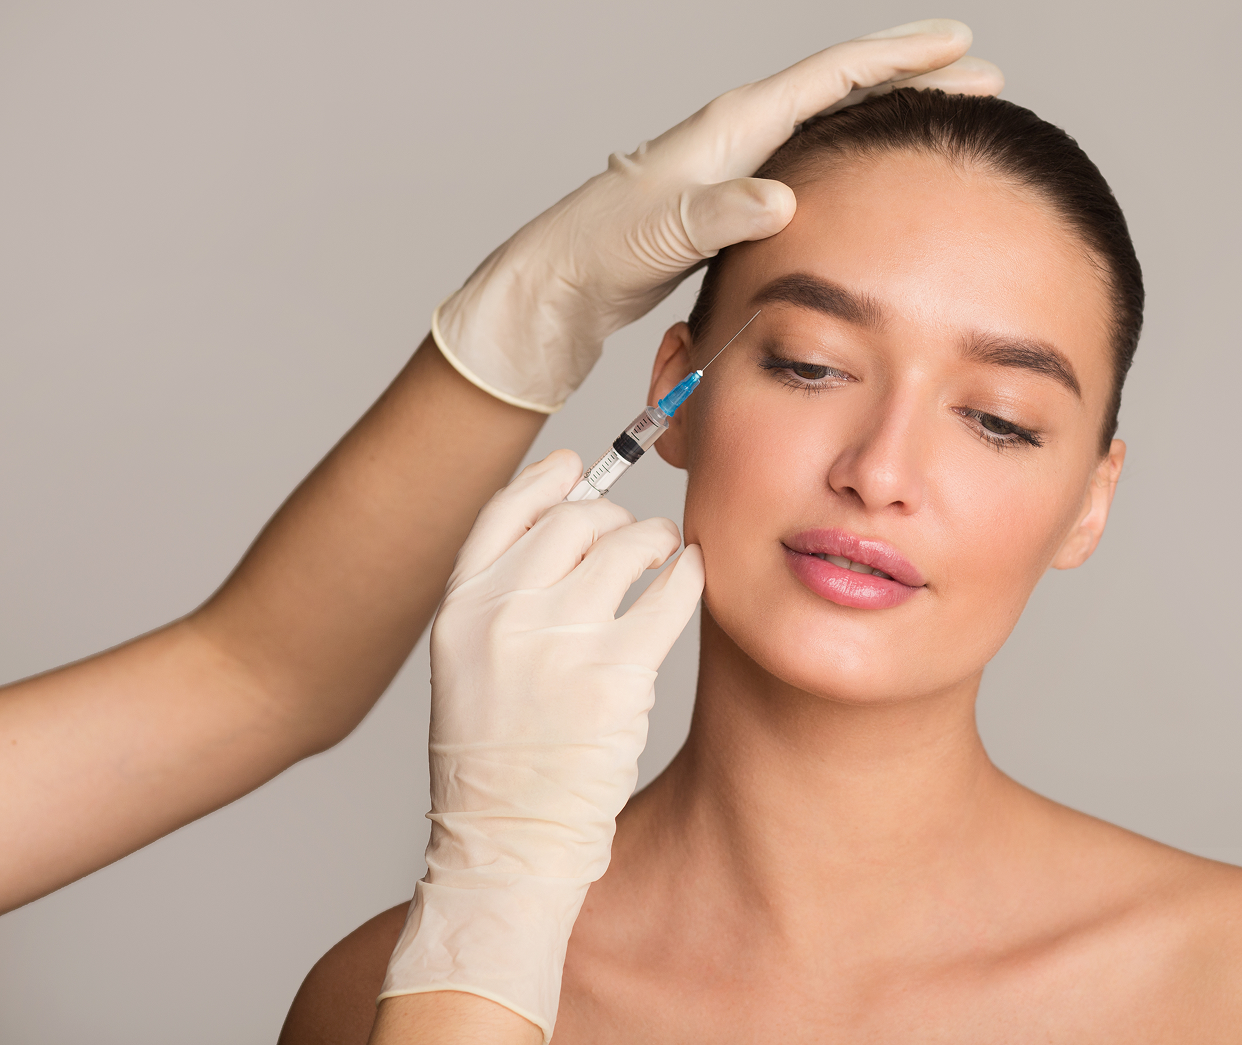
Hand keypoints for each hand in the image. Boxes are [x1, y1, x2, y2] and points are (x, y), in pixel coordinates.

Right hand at [379, 449, 704, 1039]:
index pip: (503, 512)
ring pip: (626, 546)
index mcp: (458, 610)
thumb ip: (502, 602)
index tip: (577, 467)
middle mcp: (503, 615)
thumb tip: (565, 529)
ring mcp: (559, 642)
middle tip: (634, 534)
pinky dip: (687, 574)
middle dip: (613, 518)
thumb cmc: (495, 763)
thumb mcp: (468, 669)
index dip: (546, 480)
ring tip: (665, 554)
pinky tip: (689, 577)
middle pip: (573, 521)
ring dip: (655, 540)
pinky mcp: (617, 674)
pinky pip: (669, 593)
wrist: (507, 843)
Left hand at [433, 19, 1002, 411]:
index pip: (834, 77)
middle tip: (982, 77)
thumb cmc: (603, 251)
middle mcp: (742, 133)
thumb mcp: (664, 231)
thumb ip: (721, 212)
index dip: (901, 59)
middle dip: (915, 77)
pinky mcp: (736, 198)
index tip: (960, 46)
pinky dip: (858, 157)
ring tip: (945, 117)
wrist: (563, 281)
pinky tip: (877, 176)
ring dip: (892, 115)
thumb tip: (780, 197)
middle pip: (846, 89)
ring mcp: (741, 163)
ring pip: (835, 124)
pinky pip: (816, 163)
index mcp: (734, 127)